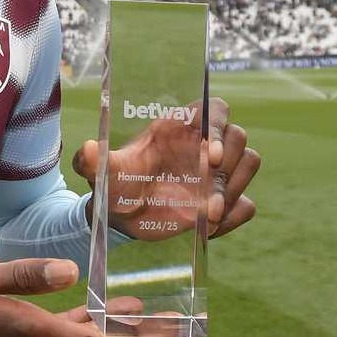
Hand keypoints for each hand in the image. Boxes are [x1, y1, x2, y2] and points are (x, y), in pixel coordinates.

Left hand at [73, 97, 258, 239]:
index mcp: (179, 127)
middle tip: (208, 197)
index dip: (219, 127)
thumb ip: (92, 160)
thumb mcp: (103, 173)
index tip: (212, 156)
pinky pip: (247, 204)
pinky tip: (208, 229)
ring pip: (250, 163)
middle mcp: (203, 145)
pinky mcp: (223, 202)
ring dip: (234, 190)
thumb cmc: (115, 185)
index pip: (215, 108)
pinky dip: (235, 217)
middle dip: (231, 165)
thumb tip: (86, 150)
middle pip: (239, 136)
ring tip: (207, 215)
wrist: (122, 219)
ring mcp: (216, 174)